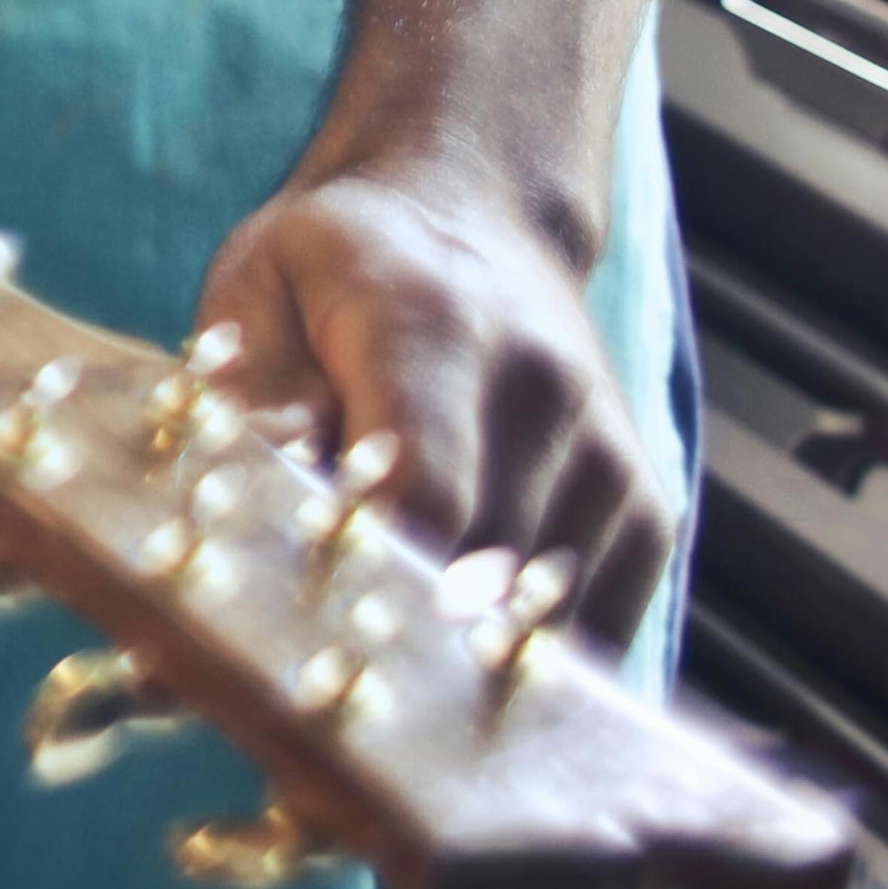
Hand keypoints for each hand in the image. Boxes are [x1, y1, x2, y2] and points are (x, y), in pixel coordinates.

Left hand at [194, 159, 671, 638]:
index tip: (313, 633)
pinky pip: (598, 629)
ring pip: (544, 620)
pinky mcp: (647, 507)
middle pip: (482, 574)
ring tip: (389, 662)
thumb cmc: (337, 268)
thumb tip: (240, 487)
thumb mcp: (259, 289)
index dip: (372, 579)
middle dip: (402, 638)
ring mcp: (608, 451)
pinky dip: (530, 663)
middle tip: (332, 677)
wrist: (477, 211)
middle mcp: (544, 386)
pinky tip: (463, 656)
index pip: (425, 492)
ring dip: (466, 660)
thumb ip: (248, 391)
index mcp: (432, 325)